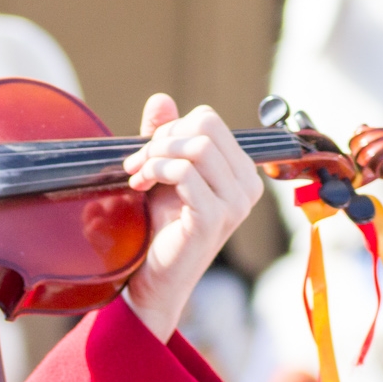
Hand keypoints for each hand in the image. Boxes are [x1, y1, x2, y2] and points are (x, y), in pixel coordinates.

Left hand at [121, 95, 263, 341]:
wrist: (151, 282)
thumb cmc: (158, 230)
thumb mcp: (160, 176)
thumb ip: (161, 138)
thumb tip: (161, 99)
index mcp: (239, 172)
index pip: (208, 120)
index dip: (171, 129)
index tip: (146, 153)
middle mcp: (246, 186)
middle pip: (205, 126)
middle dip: (161, 139)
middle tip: (136, 165)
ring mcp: (234, 205)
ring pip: (197, 148)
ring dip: (155, 156)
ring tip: (136, 177)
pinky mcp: (213, 220)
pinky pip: (186, 175)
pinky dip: (156, 172)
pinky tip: (140, 187)